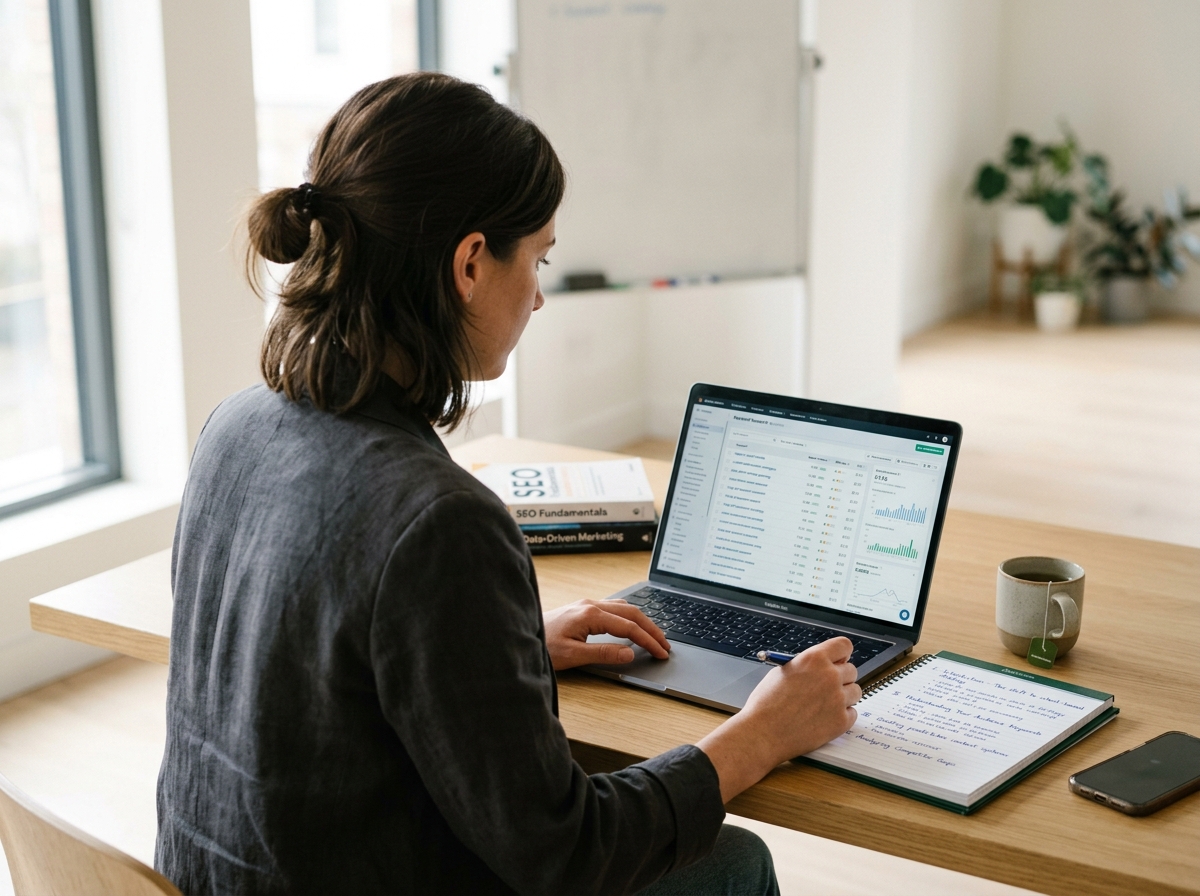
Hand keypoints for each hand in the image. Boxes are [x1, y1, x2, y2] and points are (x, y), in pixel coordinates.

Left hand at [543, 599, 670, 670]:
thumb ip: (603, 653)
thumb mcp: (573, 655)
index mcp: (590, 614)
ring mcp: (586, 604)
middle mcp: (591, 604)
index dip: (648, 640)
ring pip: (624, 607)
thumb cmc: (541, 644)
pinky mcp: (582, 608)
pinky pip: (613, 608)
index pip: (629, 627)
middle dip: (651, 628)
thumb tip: (629, 652)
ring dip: (642, 620)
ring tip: (654, 635)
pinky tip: (631, 625)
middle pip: (631, 612)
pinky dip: (629, 616)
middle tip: (665, 644)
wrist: (519, 632)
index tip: (661, 652)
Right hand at [697, 637, 860, 801]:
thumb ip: (807, 666)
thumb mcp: (783, 672)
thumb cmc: (766, 704)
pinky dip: (842, 716)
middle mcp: (829, 676)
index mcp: (814, 659)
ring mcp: (838, 699)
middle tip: (826, 688)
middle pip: (852, 670)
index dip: (841, 654)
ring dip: (844, 696)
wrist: (762, 734)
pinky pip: (852, 713)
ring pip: (856, 692)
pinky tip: (824, 718)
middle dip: (842, 677)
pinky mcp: (841, 721)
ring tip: (824, 705)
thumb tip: (825, 665)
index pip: (844, 646)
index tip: (839, 661)